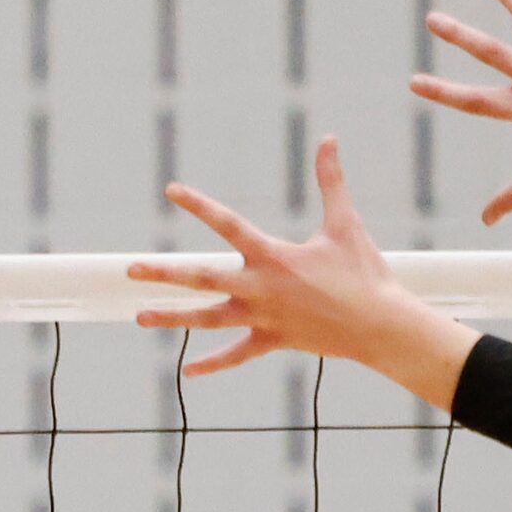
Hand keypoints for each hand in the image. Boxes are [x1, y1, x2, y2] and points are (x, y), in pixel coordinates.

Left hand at [128, 136, 481, 408]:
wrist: (381, 324)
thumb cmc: (364, 272)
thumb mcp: (345, 223)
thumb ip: (331, 181)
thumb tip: (329, 139)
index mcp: (273, 256)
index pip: (228, 224)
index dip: (199, 205)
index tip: (170, 191)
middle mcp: (260, 288)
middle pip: (202, 278)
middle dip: (165, 273)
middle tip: (130, 269)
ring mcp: (262, 317)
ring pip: (208, 319)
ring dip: (172, 317)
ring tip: (140, 316)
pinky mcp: (272, 341)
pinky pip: (236, 354)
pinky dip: (213, 364)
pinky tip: (187, 372)